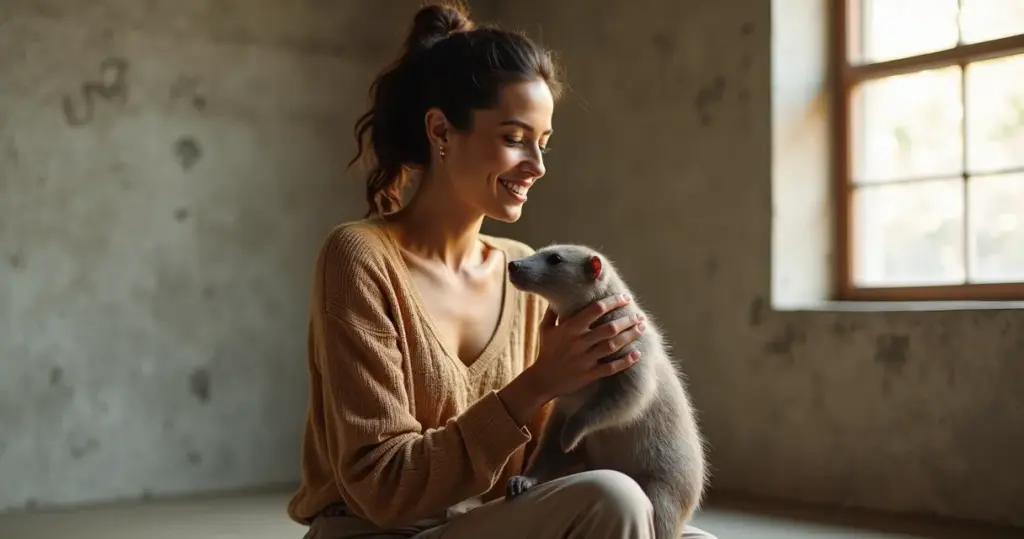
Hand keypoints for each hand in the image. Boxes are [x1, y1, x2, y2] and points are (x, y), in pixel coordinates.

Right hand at [526, 294, 644, 400]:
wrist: (543, 380)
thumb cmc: (546, 351)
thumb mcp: (546, 328)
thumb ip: (553, 312)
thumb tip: (558, 296)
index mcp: (570, 328)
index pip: (596, 310)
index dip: (613, 302)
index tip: (625, 298)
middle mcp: (579, 342)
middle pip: (609, 328)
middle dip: (628, 320)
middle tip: (639, 315)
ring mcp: (585, 359)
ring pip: (613, 345)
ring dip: (630, 336)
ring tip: (642, 328)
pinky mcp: (590, 374)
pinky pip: (611, 367)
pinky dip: (625, 361)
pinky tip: (637, 354)